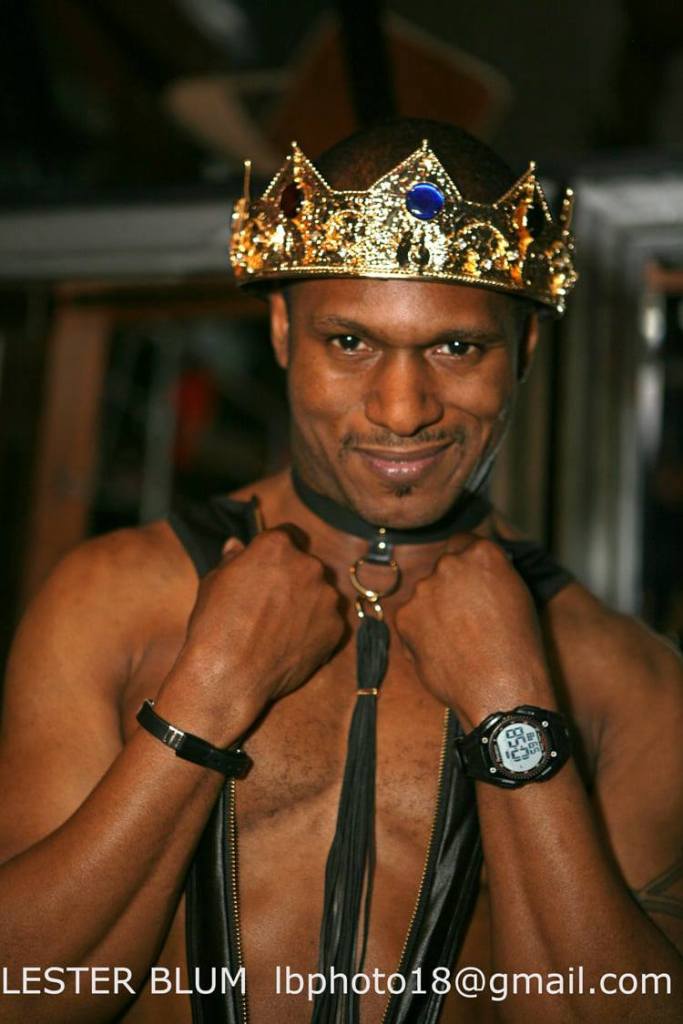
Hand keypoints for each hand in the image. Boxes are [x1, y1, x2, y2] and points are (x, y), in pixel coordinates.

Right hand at [161, 529, 344, 738]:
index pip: (289, 534)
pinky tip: (291, 645)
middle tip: (272, 604)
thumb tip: (236, 545)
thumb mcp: (214, 583)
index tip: (272, 566)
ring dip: (308, 604)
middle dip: (294, 579)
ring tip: (281, 629)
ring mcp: (326, 598)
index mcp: (277, 546)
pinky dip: (315, 631)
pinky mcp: (336, 628)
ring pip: (321, 594)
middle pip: (307, 565)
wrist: (230, 675)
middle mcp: (308, 565)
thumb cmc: (215, 625)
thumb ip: (233, 560)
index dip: (280, 550)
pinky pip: (328, 623)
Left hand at [394, 537, 554, 728]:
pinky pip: (410, 618)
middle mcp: (450, 564)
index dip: (466, 563)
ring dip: (434, 609)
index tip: (469, 582)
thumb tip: (473, 570)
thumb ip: (490, 573)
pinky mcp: (405, 615)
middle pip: (442, 567)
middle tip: (466, 618)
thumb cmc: (518, 647)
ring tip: (457, 640)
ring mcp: (424, 589)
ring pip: (425, 594)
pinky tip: (442, 650)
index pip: (463, 543)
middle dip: (450, 587)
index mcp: (483, 553)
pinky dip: (420, 631)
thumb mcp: (517, 594)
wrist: (501, 689)